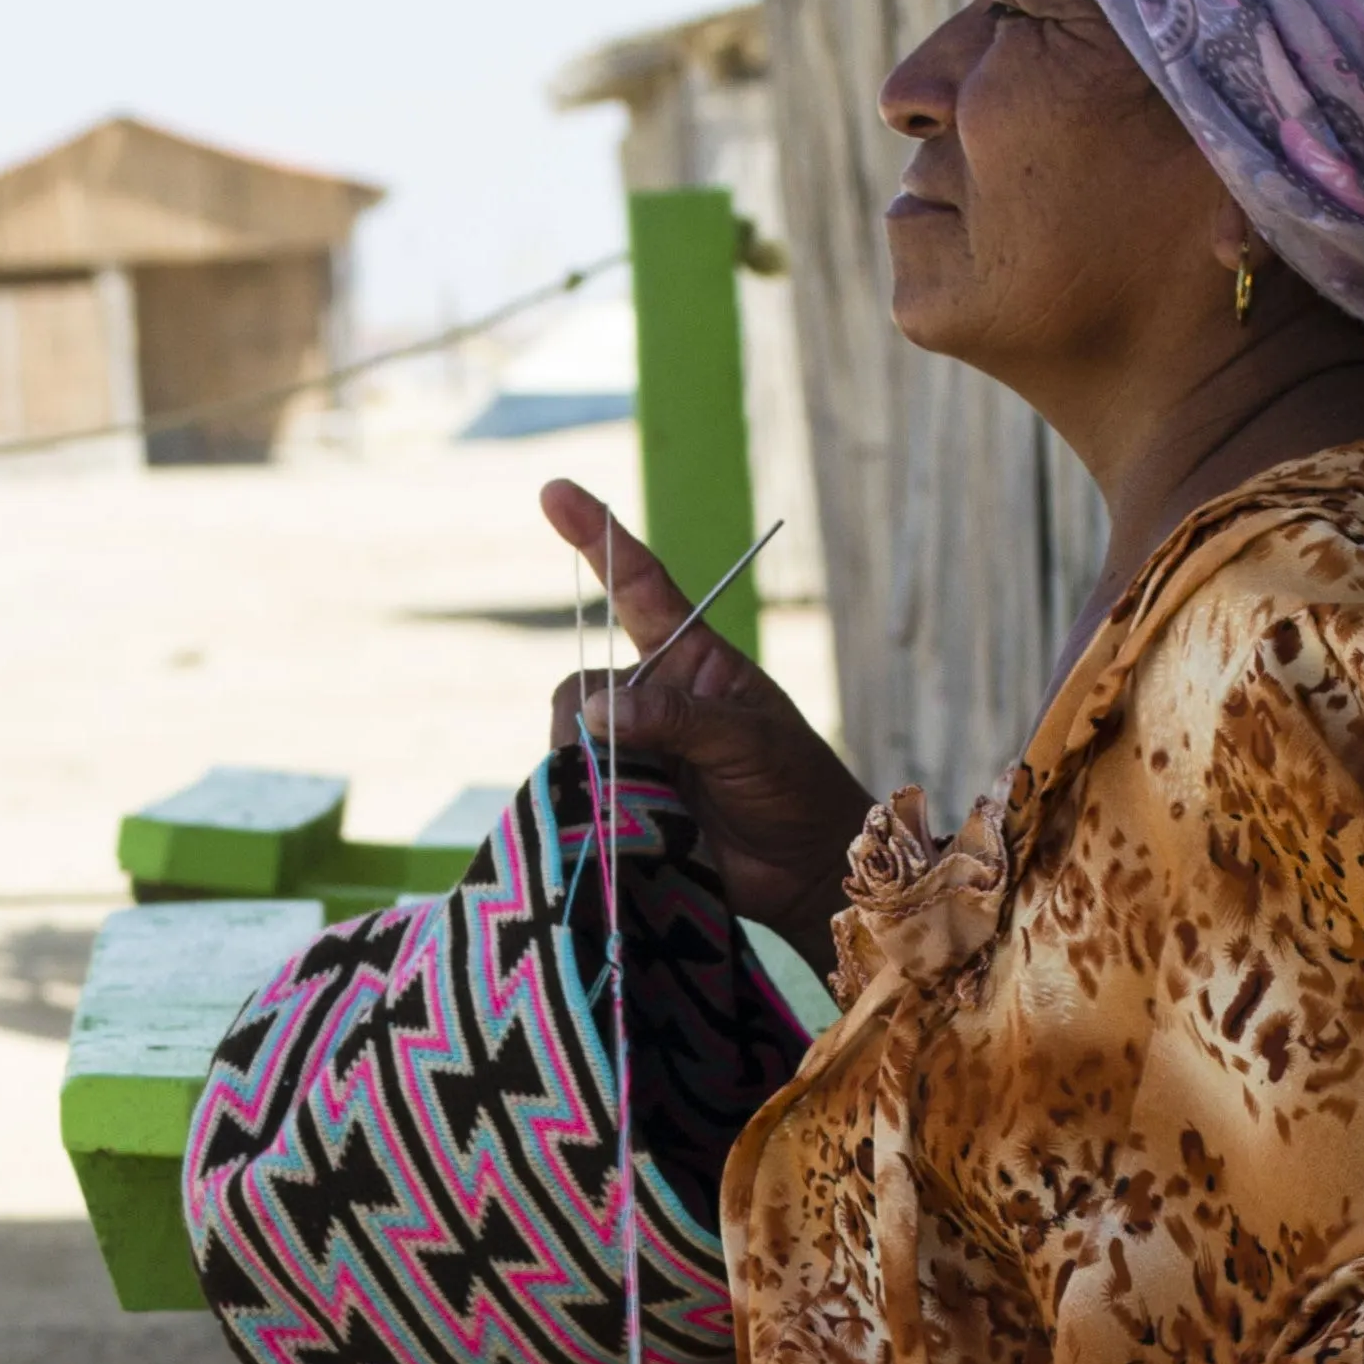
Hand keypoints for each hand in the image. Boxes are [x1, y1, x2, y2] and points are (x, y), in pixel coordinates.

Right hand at [540, 479, 870, 975]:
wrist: (809, 872)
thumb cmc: (797, 790)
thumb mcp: (750, 741)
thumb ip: (676, 719)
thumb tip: (599, 710)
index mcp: (693, 661)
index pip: (638, 585)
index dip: (598, 539)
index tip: (554, 491)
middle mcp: (655, 700)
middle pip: (584, 686)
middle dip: (589, 723)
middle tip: (625, 768)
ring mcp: (636, 752)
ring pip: (572, 744)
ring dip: (591, 776)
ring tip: (644, 811)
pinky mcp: (623, 804)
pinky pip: (574, 794)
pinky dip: (584, 812)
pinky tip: (616, 832)